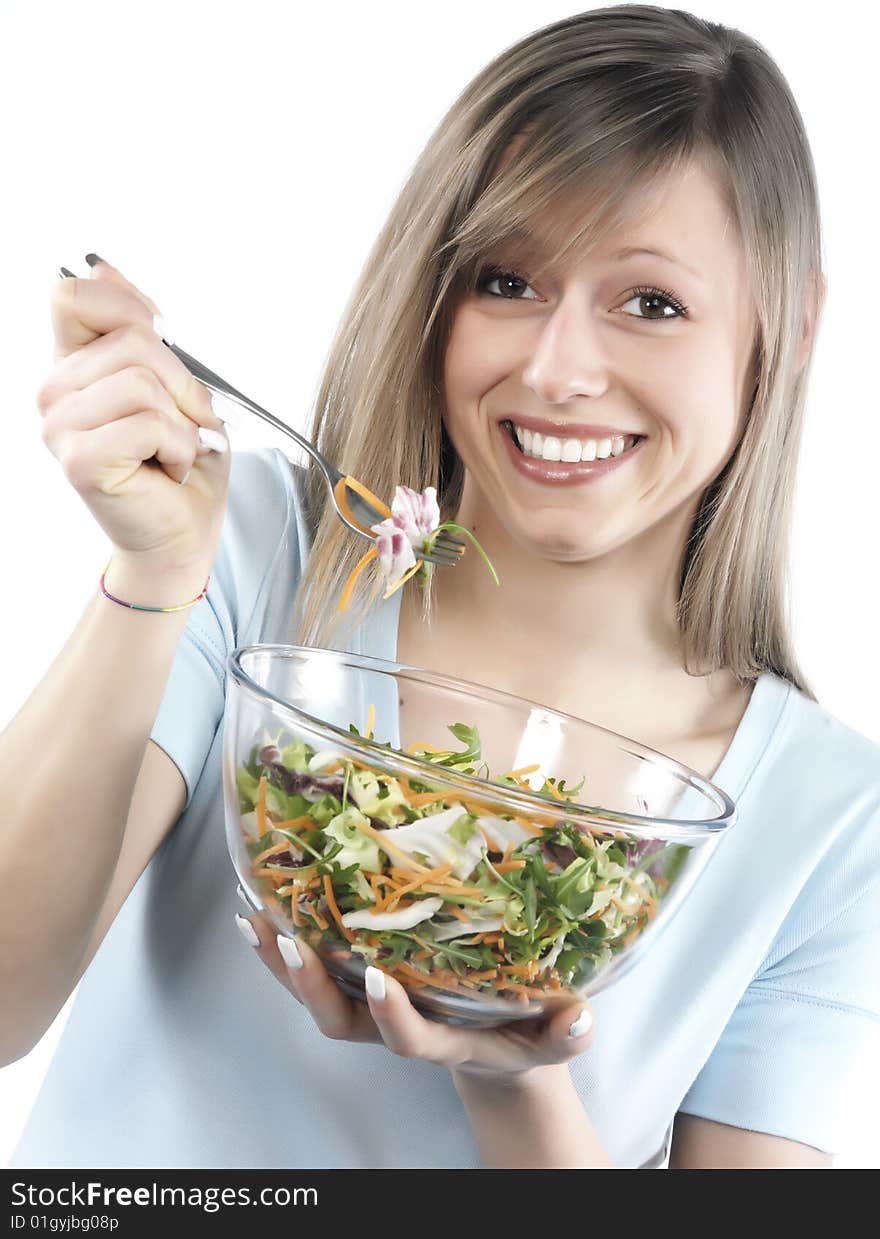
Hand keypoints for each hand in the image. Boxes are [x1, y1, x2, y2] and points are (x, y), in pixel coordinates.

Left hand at [234, 909, 595, 1081]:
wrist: (499, 1051)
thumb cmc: (527, 1037)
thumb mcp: (556, 1040)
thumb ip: (570, 1035)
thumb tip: (583, 1018)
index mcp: (444, 1039)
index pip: (410, 1039)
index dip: (392, 1015)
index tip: (379, 979)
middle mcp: (397, 1025)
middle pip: (340, 1022)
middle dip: (311, 985)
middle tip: (286, 940)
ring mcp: (374, 1007)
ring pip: (316, 995)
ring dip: (281, 960)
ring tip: (254, 917)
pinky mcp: (362, 984)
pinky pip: (315, 969)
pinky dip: (282, 944)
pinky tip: (259, 907)